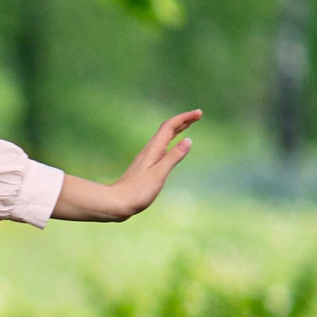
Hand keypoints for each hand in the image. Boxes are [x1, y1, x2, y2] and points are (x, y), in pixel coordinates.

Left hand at [53, 109, 200, 221]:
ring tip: (188, 125)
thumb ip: (174, 157)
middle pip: (167, 129)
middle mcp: (149, 150)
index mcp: (153, 149)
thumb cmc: (137, 191)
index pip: (170, 127)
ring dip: (176, 129)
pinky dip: (170, 141)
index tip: (199, 113)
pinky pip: (161, 147)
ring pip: (163, 138)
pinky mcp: (145, 166)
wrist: (117, 203)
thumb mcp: (159, 173)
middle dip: (183, 121)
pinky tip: (171, 147)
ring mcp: (146, 158)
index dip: (185, 118)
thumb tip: (189, 140)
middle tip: (198, 115)